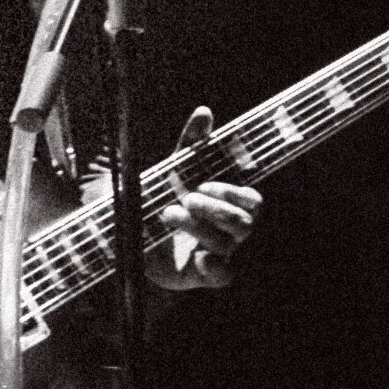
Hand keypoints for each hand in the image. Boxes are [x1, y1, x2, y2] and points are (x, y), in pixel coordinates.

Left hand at [148, 105, 261, 291]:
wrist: (136, 236)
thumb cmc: (166, 199)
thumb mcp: (176, 171)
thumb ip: (191, 144)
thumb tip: (204, 112)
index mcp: (230, 206)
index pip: (253, 201)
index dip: (232, 193)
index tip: (203, 184)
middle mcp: (231, 232)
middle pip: (244, 223)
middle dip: (214, 209)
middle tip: (186, 199)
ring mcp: (219, 254)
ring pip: (226, 244)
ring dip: (198, 227)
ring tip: (167, 214)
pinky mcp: (203, 275)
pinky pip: (224, 277)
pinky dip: (215, 268)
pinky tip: (199, 258)